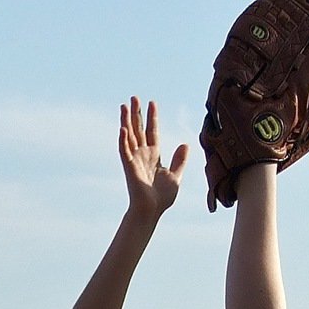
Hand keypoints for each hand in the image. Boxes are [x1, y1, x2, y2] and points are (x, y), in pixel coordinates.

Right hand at [120, 97, 188, 220]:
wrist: (152, 210)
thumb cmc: (162, 198)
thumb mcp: (175, 176)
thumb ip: (180, 160)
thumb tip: (185, 144)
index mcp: (153, 156)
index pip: (152, 132)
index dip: (152, 118)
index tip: (152, 103)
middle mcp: (142, 155)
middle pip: (138, 130)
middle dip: (137, 114)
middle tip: (134, 97)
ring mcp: (134, 160)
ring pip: (129, 136)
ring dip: (126, 121)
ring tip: (125, 105)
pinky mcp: (129, 167)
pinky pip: (124, 151)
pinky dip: (123, 140)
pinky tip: (122, 128)